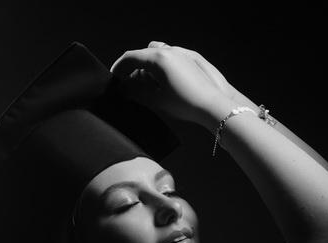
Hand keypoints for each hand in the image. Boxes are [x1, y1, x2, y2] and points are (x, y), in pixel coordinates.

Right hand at [110, 41, 237, 125]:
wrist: (213, 106)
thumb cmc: (186, 103)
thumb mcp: (157, 100)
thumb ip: (136, 92)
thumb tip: (123, 89)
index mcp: (158, 58)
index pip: (131, 57)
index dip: (119, 68)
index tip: (114, 78)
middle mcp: (169, 51)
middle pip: (143, 57)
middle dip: (135, 72)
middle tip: (132, 90)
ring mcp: (181, 54)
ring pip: (156, 57)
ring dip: (149, 71)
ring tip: (150, 90)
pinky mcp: (190, 61)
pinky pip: (169, 60)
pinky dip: (161, 70)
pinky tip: (164, 86)